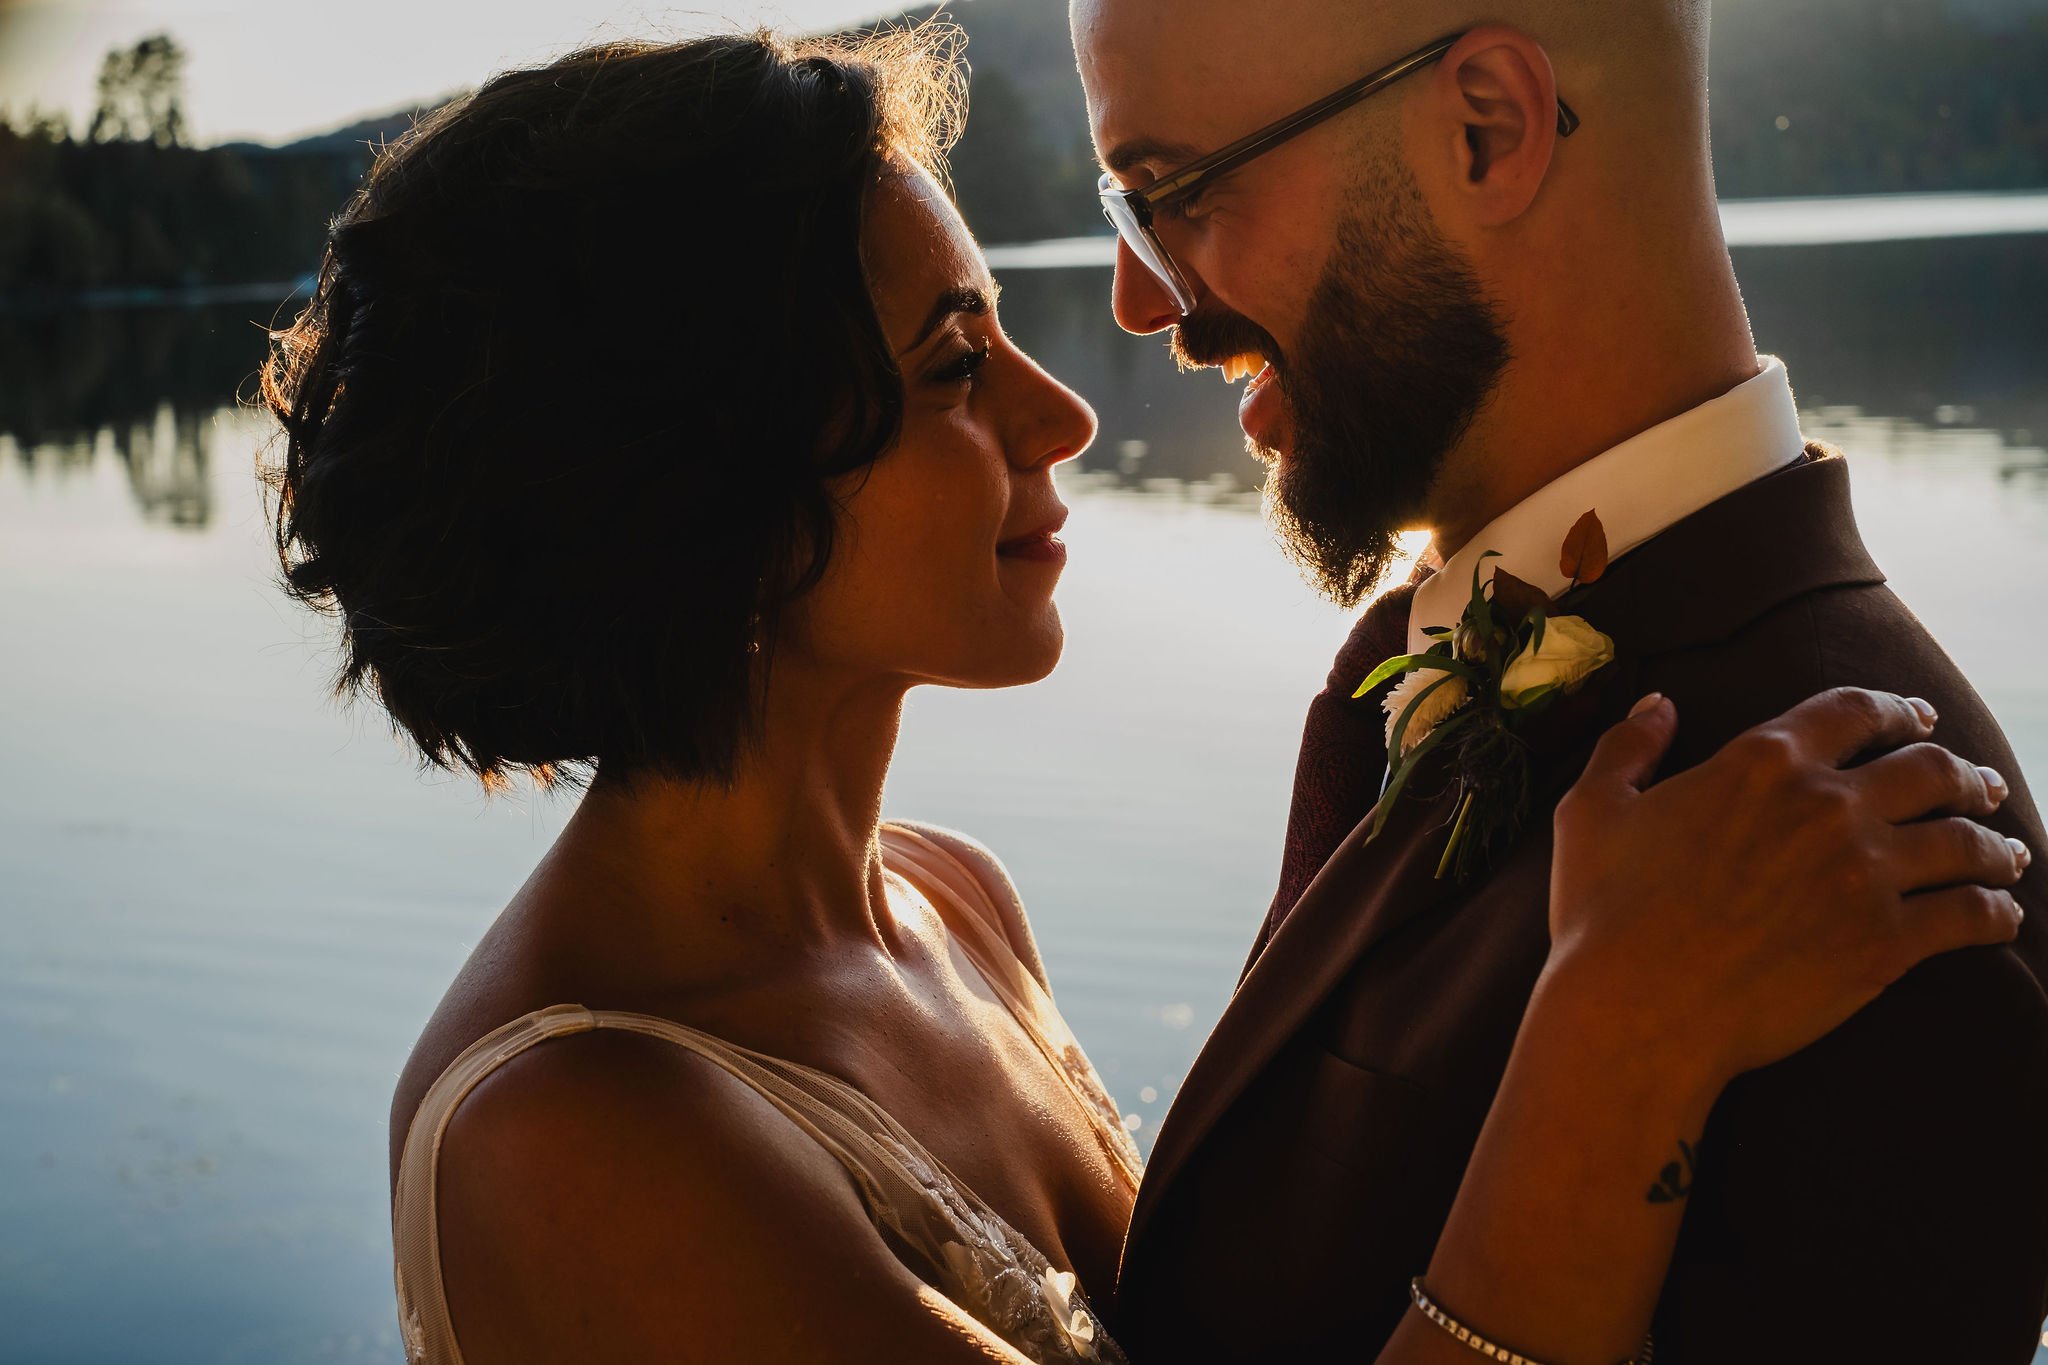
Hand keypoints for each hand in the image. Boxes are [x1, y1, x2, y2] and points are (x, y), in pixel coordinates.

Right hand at [1546, 687, 2026, 1086]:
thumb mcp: (1591, 811)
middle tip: (1979, 785)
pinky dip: (1996, 912)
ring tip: (2004, 853)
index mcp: (1763, 761)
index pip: (1854, 712)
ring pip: (1963, 841)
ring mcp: (1865, 872)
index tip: (1919, 718)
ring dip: (1993, 842)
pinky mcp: (1887, 942)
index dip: (1897, 709)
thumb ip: (1629, 747)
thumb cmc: (1604, 913)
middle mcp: (1827, 804)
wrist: (1637, 1008)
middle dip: (1963, 774)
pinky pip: (1970, 916)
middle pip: (1928, 769)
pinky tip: (2003, 916)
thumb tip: (1658, 703)